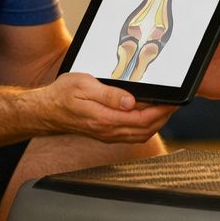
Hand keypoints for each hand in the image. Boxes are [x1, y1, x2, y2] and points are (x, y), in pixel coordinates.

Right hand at [40, 72, 176, 142]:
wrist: (45, 111)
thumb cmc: (62, 95)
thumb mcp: (84, 85)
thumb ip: (109, 94)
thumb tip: (131, 102)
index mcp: (104, 119)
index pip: (142, 119)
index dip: (161, 111)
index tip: (173, 102)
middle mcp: (107, 131)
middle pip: (145, 130)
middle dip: (163, 118)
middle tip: (174, 104)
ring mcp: (107, 135)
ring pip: (139, 135)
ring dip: (155, 124)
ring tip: (165, 109)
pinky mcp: (105, 134)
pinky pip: (131, 136)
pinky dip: (144, 128)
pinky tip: (147, 117)